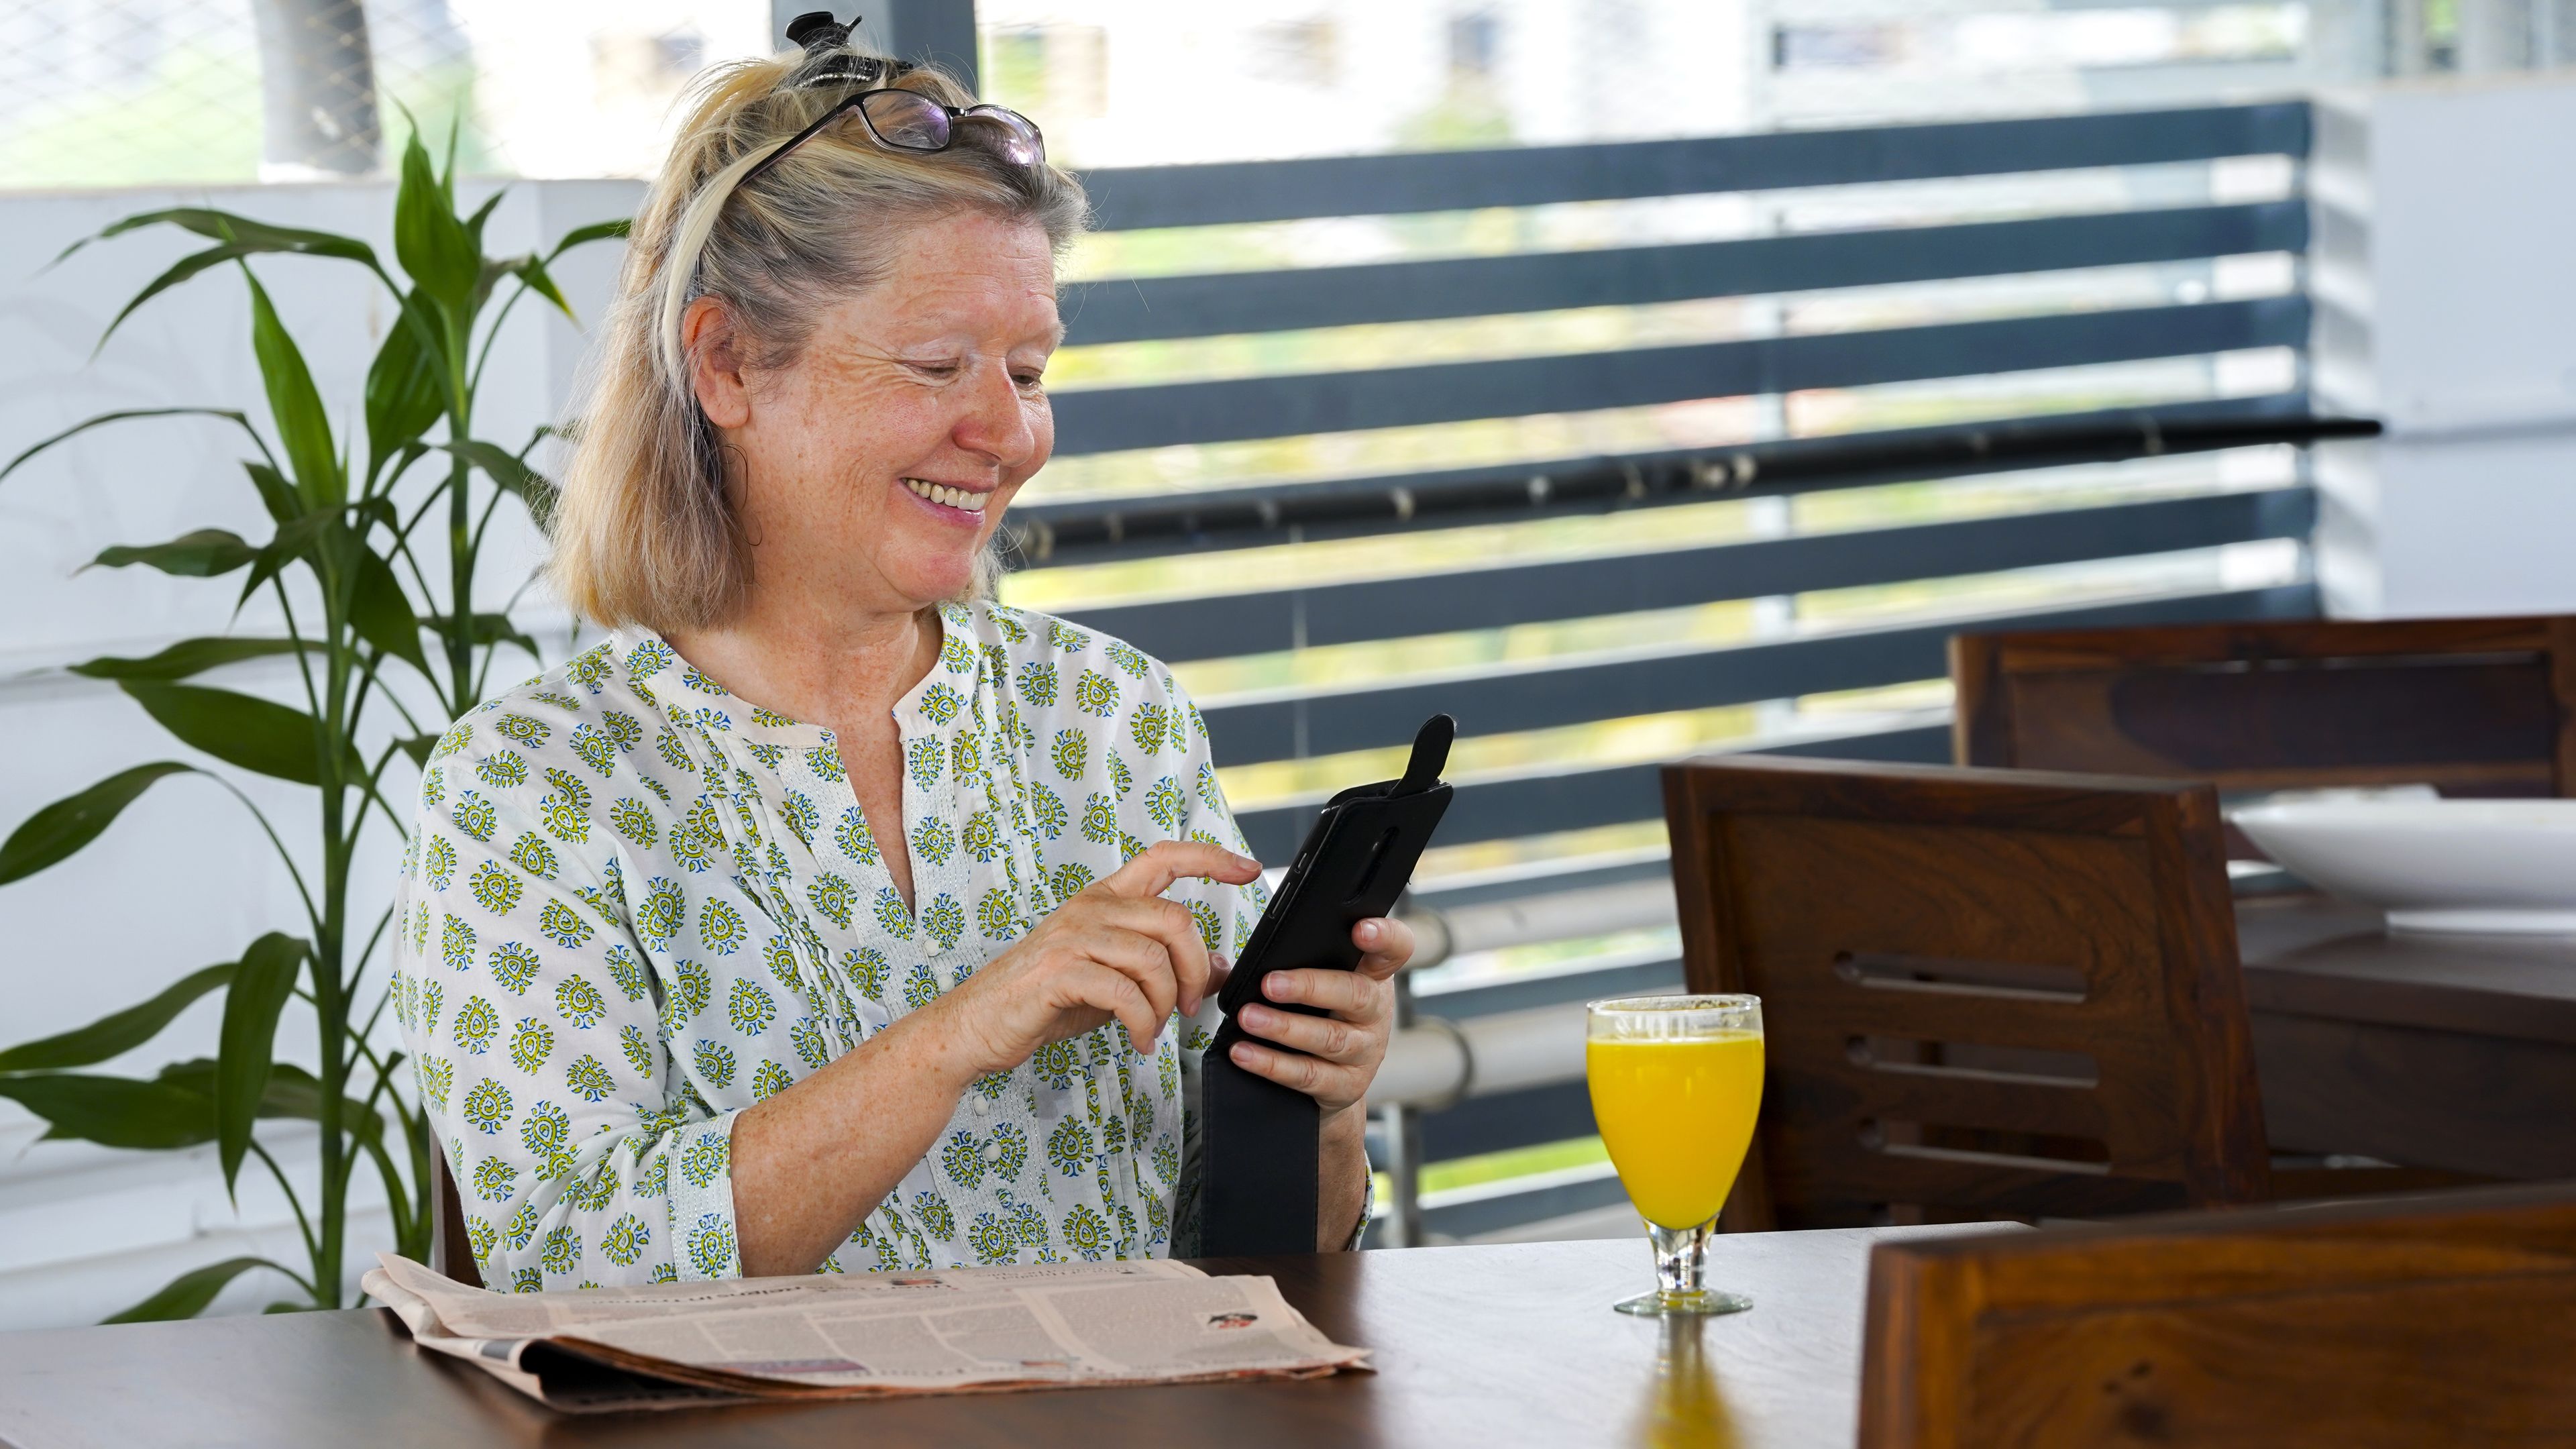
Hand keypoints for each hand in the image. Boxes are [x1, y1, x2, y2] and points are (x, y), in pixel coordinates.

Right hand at [927, 840, 1261, 1075]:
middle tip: (1192, 1006)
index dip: (1210, 859)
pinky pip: (1125, 993)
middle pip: (1174, 918)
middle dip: (1197, 969)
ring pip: (1154, 958)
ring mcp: (1073, 937)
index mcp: (1105, 900)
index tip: (1248, 869)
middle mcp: (1091, 909)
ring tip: (1156, 1029)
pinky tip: (1139, 1040)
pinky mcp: (1059, 972)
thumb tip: (1221, 967)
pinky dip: (1143, 1023)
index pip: (1164, 858)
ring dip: (1169, 1003)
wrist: (976, 1026)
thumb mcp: (1115, 980)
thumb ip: (1164, 969)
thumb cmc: (1044, 1001)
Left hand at [1222, 916, 1415, 1120]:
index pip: (1394, 950)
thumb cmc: (1322, 1016)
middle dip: (1310, 987)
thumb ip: (1300, 963)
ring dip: (1283, 1027)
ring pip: (1329, 1038)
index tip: (1360, 929)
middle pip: (1355, 994)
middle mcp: (1377, 1013)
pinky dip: (1271, 1064)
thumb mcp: (1324, 985)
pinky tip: (1243, 1052)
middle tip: (1270, 983)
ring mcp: (1365, 1052)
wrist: (1335, 1083)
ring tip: (1247, 1017)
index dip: (1384, 938)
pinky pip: (1307, 1075)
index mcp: (1373, 977)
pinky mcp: (1346, 1086)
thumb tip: (1243, 960)